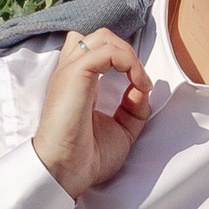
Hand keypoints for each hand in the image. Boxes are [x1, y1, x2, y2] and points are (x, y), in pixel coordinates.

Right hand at [31, 26, 153, 196]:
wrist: (66, 171)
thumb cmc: (86, 157)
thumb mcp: (121, 131)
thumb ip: (133, 110)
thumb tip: (142, 89)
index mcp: (78, 83)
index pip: (96, 50)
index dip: (121, 58)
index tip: (138, 85)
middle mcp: (72, 72)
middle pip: (100, 37)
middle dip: (127, 52)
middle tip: (139, 79)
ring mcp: (71, 71)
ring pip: (103, 38)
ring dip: (129, 55)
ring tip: (139, 80)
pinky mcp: (75, 74)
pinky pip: (107, 51)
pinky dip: (129, 62)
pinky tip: (137, 83)